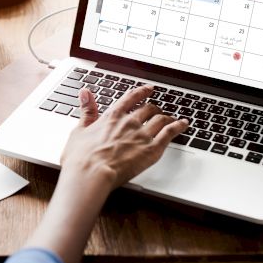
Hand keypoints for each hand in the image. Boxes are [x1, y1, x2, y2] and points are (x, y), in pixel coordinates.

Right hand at [60, 85, 187, 190]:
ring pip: (161, 119)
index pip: (131, 98)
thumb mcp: (79, 130)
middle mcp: (129, 121)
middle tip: (157, 110)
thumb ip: (86, 110)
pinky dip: (179, 126)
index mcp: (112, 116)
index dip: (141, 92)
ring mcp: (142, 135)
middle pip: (148, 108)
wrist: (91, 173)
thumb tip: (85, 93)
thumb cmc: (82, 158)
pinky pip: (170, 133)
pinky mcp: (152, 149)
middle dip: (154, 108)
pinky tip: (184, 125)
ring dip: (167, 117)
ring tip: (172, 118)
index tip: (148, 89)